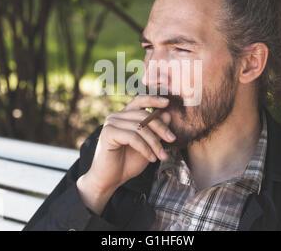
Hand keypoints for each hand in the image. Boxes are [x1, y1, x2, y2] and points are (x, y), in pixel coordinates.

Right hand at [76, 95, 175, 214]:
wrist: (110, 180)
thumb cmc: (128, 162)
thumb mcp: (147, 145)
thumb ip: (155, 131)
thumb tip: (168, 114)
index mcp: (125, 116)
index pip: (139, 101)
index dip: (153, 99)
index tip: (168, 102)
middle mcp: (116, 116)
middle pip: (144, 115)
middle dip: (160, 127)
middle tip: (172, 139)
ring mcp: (111, 123)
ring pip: (140, 127)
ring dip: (154, 142)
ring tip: (162, 156)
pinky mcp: (108, 133)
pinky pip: (132, 137)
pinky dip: (145, 148)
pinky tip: (151, 158)